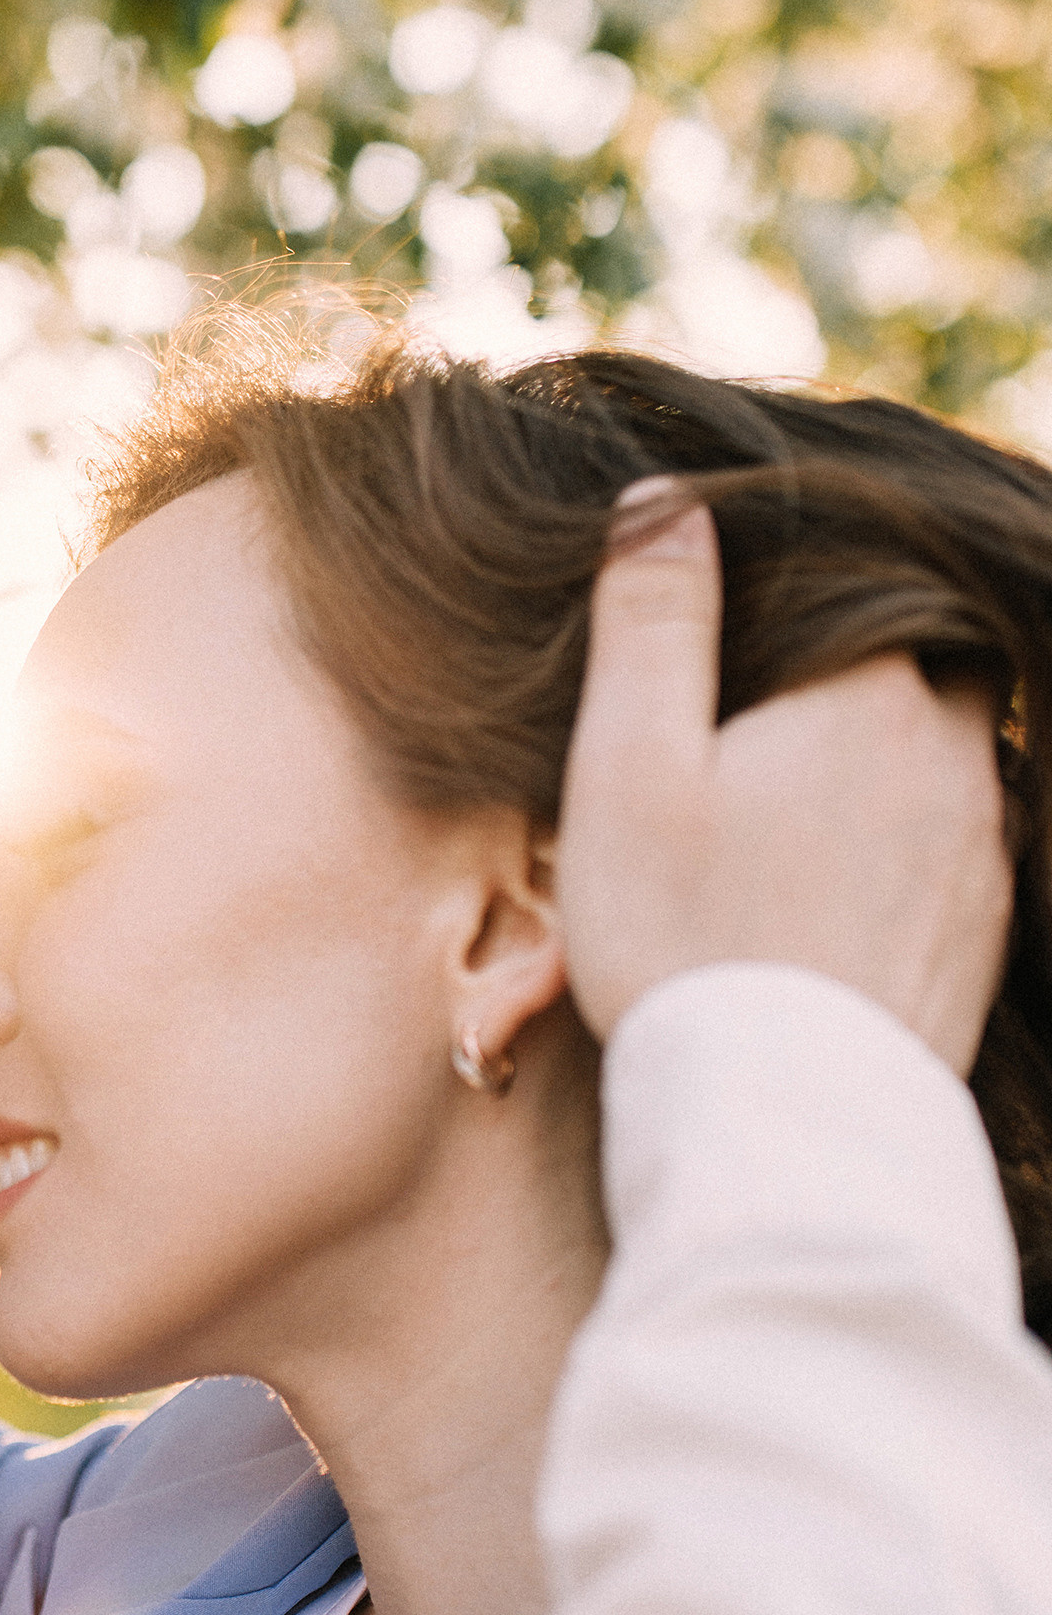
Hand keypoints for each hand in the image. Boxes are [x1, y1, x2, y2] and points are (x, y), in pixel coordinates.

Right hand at [559, 493, 1012, 1074]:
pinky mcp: (987, 932)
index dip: (797, 604)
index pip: (863, 587)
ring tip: (786, 820)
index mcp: (872, 688)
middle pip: (920, 669)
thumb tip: (668, 496)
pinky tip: (830, 893)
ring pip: (944, 762)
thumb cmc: (685, 937)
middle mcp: (959, 753)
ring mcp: (985, 847)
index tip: (732, 650)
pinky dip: (899, 853)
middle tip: (755, 735)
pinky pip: (955, 851)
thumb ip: (652, 620)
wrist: (779, 1118)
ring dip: (880, 772)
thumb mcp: (627, 766)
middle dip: (851, 683)